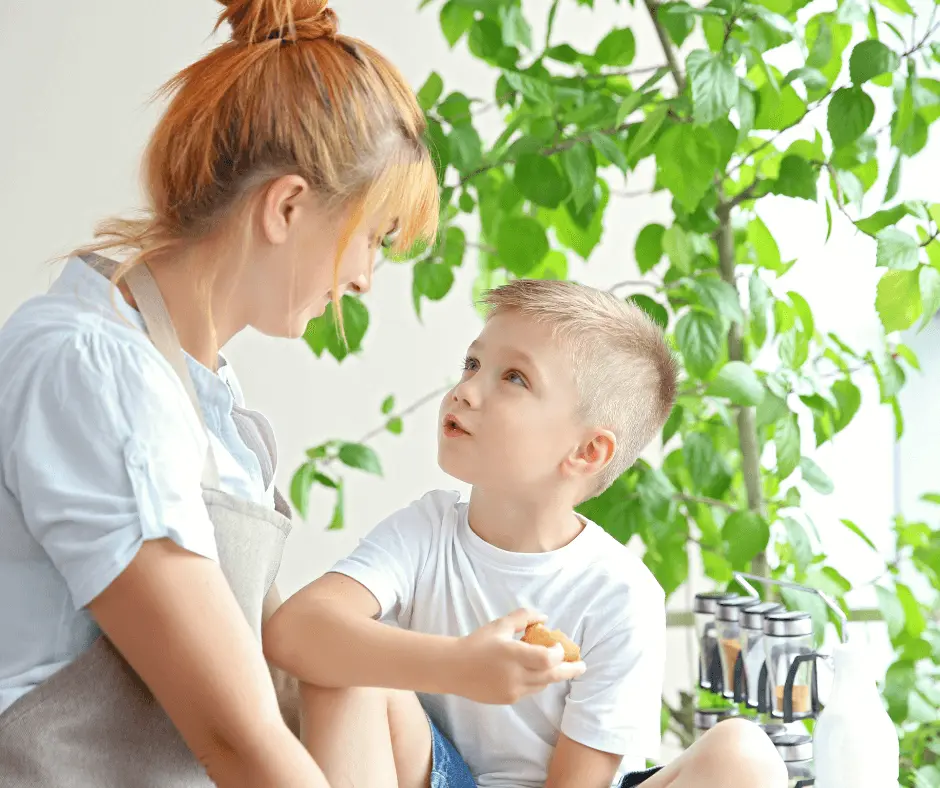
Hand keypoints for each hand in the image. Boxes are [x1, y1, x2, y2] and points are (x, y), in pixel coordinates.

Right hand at [452, 609, 585, 704]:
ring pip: (542, 685)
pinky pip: (530, 691)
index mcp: (513, 654)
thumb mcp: (499, 625)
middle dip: (570, 670)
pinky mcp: (508, 700)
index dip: (559, 653)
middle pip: (552, 676)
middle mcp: (515, 676)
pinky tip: (534, 672)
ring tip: (557, 666)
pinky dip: (537, 681)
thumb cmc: (477, 643)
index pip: (547, 659)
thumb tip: (544, 617)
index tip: (560, 645)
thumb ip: (523, 618)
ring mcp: (513, 691)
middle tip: (583, 666)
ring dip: (551, 675)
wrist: (454, 668)